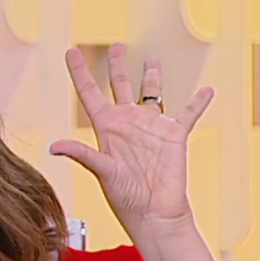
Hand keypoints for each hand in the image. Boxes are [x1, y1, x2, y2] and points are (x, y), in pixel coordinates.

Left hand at [50, 44, 213, 235]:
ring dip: (153, 77)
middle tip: (116, 46)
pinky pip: (189, 114)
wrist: (156, 214)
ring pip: (152, 94)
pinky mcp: (175, 136)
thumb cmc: (126, 198)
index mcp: (106, 128)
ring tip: (152, 60)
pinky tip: (207, 90)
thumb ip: (81, 154)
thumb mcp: (102, 172)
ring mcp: (151, 127)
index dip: (79, 71)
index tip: (70, 51)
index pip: (89, 93)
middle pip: (120, 86)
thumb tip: (52, 147)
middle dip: (117, 65)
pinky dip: (198, 102)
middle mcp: (128, 123)